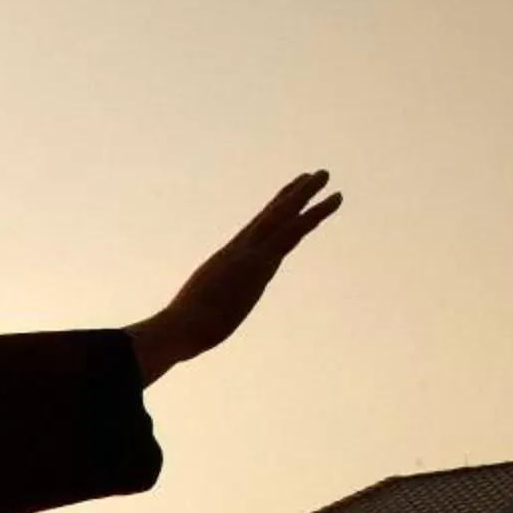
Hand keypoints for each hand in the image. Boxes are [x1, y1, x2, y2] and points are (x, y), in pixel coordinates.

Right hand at [129, 172, 340, 385]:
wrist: (180, 329)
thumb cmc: (180, 333)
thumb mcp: (194, 321)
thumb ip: (199, 320)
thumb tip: (189, 337)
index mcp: (224, 264)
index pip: (253, 235)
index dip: (270, 216)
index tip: (284, 202)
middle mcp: (238, 252)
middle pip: (269, 218)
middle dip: (289, 197)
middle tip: (310, 177)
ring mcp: (249, 253)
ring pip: (282, 216)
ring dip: (305, 195)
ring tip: (323, 175)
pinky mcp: (261, 260)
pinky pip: (293, 230)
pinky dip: (314, 213)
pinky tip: (333, 199)